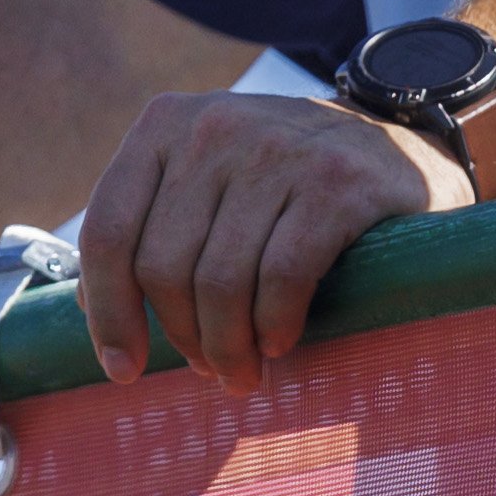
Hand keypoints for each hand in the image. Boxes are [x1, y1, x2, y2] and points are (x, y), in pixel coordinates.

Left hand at [75, 92, 465, 394]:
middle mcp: (215, 127)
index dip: (107, 311)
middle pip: (163, 267)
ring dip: (229, 348)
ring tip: (244, 372)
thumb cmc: (286, 182)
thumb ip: (155, 225)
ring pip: (220, 282)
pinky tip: (281, 340)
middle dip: (182, 338)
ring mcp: (277, 150)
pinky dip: (274, 326)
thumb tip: (94, 309)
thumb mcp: (210, 176)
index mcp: (166, 124)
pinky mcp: (336, 184)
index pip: (109, 229)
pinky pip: (281, 278)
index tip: (122, 369)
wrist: (401, 146)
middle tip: (210, 370)